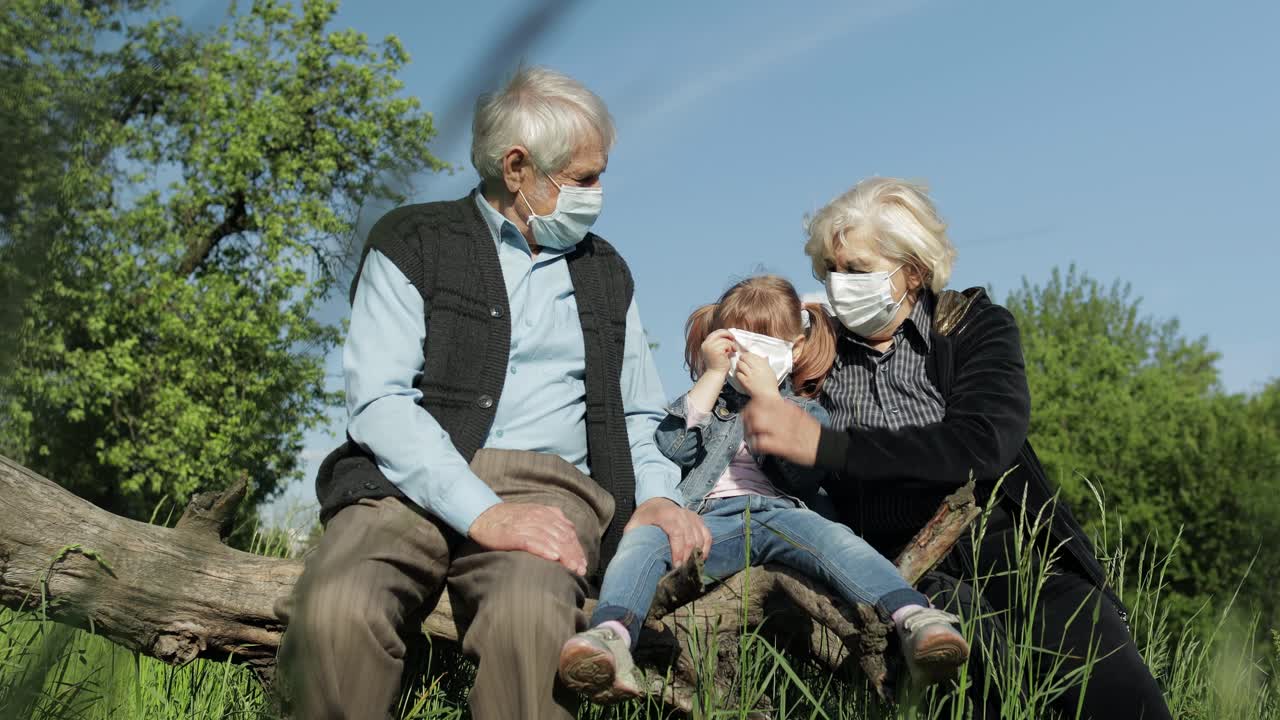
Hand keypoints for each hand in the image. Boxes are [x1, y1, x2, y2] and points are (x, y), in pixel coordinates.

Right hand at [469, 503, 587, 575]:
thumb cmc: (510, 519)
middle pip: (562, 537)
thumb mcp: (534, 514)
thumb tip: (570, 531)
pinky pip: (532, 542)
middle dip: (574, 555)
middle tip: (581, 570)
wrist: (484, 516)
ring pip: (551, 540)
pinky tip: (553, 558)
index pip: (568, 532)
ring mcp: (527, 525)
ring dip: (564, 555)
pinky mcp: (514, 534)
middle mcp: (540, 517)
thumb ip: (552, 521)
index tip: (583, 563)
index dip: (577, 548)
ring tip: (572, 569)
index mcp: (547, 513)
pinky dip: (544, 549)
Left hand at [625, 498, 711, 566]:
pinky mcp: (698, 520)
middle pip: (690, 539)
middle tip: (682, 572)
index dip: (678, 551)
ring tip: (689, 567)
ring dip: (696, 555)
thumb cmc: (646, 516)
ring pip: (701, 538)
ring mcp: (692, 516)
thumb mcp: (635, 524)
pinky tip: (700, 558)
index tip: (676, 566)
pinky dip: (705, 548)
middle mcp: (682, 514)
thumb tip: (631, 556)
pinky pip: (707, 535)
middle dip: (687, 558)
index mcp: (666, 514)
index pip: (677, 533)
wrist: (657, 501)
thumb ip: (633, 538)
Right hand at [700, 329, 736, 373]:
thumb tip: (728, 335)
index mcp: (705, 344)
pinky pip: (727, 344)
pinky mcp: (716, 351)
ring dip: (731, 344)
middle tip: (734, 339)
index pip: (715, 332)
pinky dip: (731, 347)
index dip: (724, 333)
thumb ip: (719, 343)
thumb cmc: (718, 364)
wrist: (716, 374)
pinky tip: (732, 352)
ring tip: (733, 350)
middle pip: (719, 332)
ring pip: (725, 339)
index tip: (731, 337)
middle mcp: (706, 344)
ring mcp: (710, 347)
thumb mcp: (716, 351)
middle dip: (728, 335)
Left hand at [734, 351, 780, 397]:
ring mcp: (750, 375)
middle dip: (742, 358)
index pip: (752, 355)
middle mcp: (756, 368)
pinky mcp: (745, 381)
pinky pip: (738, 374)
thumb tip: (765, 357)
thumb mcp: (771, 372)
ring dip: (739, 365)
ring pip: (740, 364)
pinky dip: (738, 374)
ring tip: (740, 367)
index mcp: (763, 365)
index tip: (747, 357)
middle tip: (742, 360)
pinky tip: (741, 375)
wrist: (767, 396)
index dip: (748, 355)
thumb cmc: (770, 385)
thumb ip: (766, 364)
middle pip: (745, 358)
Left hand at [741, 393, 821, 465]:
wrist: (825, 446)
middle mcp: (783, 416)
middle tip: (748, 428)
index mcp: (786, 407)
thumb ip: (783, 409)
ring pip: (755, 425)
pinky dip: (756, 446)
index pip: (760, 400)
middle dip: (746, 420)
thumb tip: (767, 408)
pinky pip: (761, 443)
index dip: (750, 407)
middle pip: (754, 411)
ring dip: (749, 433)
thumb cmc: (811, 431)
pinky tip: (758, 449)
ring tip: (751, 438)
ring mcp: (782, 430)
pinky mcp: (782, 446)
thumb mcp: (798, 413)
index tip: (749, 414)